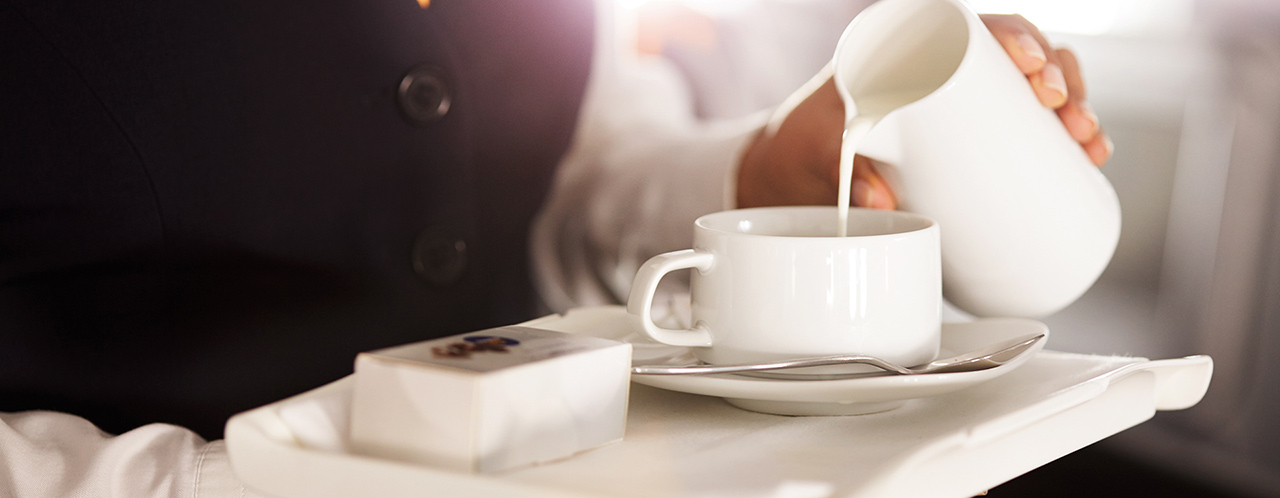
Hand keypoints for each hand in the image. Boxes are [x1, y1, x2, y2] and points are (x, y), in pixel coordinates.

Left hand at [736, 14, 1112, 209]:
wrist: (788, 174)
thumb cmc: (800, 150)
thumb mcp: (815, 156)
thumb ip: (842, 174)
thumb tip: (882, 204)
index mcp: (908, 49)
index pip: (975, 26)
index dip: (1017, 38)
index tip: (1033, 70)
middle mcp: (942, 70)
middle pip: (1019, 57)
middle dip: (1060, 78)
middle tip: (1068, 116)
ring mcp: (962, 106)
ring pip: (1032, 91)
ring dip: (1074, 107)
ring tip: (1088, 143)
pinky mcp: (971, 142)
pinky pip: (1025, 127)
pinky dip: (1061, 136)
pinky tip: (1091, 154)